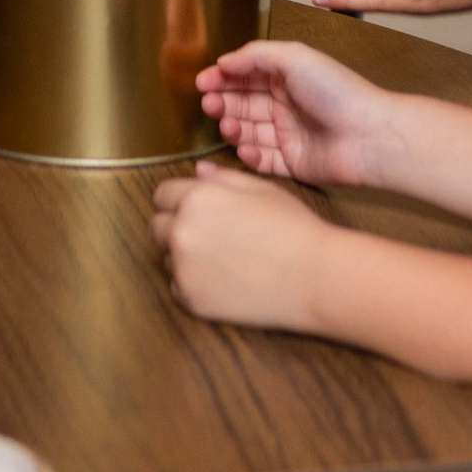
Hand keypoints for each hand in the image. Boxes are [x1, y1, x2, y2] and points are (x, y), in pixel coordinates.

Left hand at [150, 161, 336, 333]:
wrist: (314, 278)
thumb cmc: (294, 228)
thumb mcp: (261, 189)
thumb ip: (222, 177)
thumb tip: (198, 171)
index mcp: (197, 198)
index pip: (162, 195)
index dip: (179, 200)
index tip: (196, 210)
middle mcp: (181, 231)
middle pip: (157, 227)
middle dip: (176, 227)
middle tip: (211, 236)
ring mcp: (183, 269)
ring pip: (167, 258)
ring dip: (184, 257)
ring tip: (224, 259)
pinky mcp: (191, 300)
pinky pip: (178, 287)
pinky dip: (193, 284)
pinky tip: (225, 281)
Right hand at [196, 40, 401, 188]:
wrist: (369, 135)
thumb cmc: (336, 91)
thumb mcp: (295, 58)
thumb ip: (256, 55)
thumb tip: (224, 61)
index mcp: (287, 77)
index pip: (246, 76)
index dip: (223, 78)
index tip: (201, 83)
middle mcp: (286, 104)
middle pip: (244, 104)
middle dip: (223, 103)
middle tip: (209, 105)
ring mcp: (289, 135)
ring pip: (249, 132)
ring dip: (233, 128)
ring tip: (228, 126)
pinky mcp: (293, 163)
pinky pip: (263, 161)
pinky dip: (249, 155)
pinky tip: (244, 148)